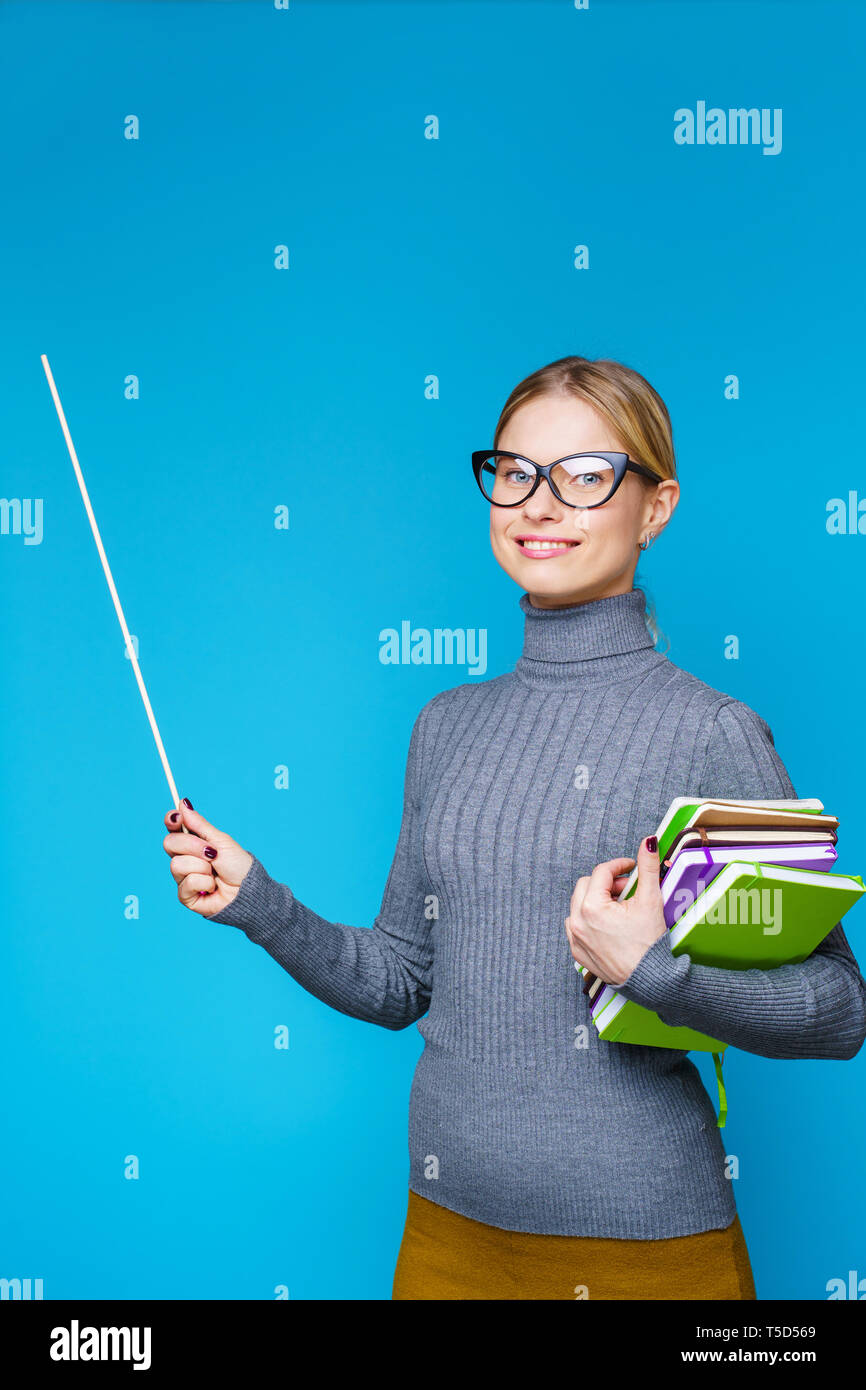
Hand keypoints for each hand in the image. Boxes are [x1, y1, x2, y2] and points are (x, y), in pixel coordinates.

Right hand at [162, 800, 253, 917]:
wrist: (248, 890)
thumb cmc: (238, 865)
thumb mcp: (220, 840)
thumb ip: (199, 824)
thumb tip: (183, 803)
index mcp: (192, 843)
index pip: (173, 828)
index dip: (171, 820)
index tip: (177, 816)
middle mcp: (185, 858)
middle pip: (169, 843)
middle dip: (192, 846)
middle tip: (212, 853)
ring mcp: (183, 877)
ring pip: (177, 864)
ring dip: (202, 867)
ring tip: (214, 873)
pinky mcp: (186, 895)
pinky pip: (186, 883)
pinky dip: (204, 883)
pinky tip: (212, 887)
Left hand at [565, 835, 666, 987]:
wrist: (650, 979)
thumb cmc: (650, 945)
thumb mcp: (651, 900)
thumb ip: (647, 868)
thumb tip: (647, 842)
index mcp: (592, 907)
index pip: (601, 872)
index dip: (619, 866)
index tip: (632, 868)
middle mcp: (578, 922)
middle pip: (586, 885)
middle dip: (607, 883)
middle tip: (628, 889)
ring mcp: (576, 938)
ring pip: (579, 905)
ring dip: (597, 900)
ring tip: (620, 907)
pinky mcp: (578, 952)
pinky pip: (578, 925)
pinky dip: (590, 919)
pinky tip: (610, 924)